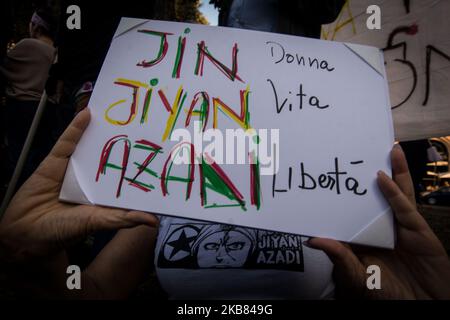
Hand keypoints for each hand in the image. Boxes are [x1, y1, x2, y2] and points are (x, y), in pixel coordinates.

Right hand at [0, 108, 157, 297]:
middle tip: (146, 126)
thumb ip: (122, 219)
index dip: (141, 167)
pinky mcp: (56, 161)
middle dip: (127, 144)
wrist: (25, 232)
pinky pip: (67, 142)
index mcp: (105, 192)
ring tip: (122, 116)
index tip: (161, 154)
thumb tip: (153, 220)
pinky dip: (76, 128)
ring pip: (91, 146)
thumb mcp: (96, 223)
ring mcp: (74, 168)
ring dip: (104, 131)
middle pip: (112, 157)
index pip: (126, 176)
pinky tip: (88, 114)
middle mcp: (93, 178)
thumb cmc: (63, 231)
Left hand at [307, 145, 449, 298]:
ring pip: (393, 193)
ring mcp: (399, 227)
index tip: (327, 173)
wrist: (422, 307)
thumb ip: (339, 257)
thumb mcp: (356, 277)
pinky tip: (384, 174)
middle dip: (366, 174)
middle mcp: (378, 227)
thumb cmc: (383, 296)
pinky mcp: (417, 230)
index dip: (340, 192)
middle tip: (355, 150)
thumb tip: (312, 239)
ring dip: (390, 170)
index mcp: (361, 236)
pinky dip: (395, 190)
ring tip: (383, 148)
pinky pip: (404, 207)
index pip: (348, 209)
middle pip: (372, 195)